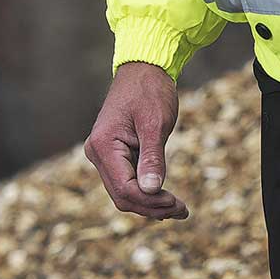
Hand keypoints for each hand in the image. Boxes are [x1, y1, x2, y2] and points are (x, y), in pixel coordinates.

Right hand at [83, 61, 188, 219]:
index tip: (176, 203)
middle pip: (122, 195)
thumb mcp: (155, 123)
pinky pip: (127, 179)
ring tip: (178, 209)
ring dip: (149, 202)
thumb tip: (151, 190)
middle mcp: (98, 153)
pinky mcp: (114, 153)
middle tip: (181, 211)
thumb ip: (152, 157)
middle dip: (151, 206)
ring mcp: (104, 154)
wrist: (144, 67)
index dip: (150, 201)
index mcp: (104, 145)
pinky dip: (145, 190)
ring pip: (124, 191)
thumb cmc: (150, 90)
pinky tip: (164, 198)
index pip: (124, 188)